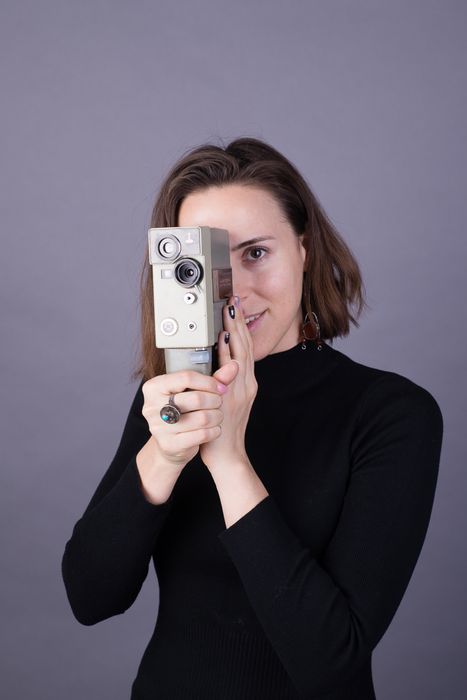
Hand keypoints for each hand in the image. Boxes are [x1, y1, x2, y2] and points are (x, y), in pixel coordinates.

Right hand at [141, 370, 223, 469]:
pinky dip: (214, 431)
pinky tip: (214, 428)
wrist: (171, 444)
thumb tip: (235, 365)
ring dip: (217, 416)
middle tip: (219, 402)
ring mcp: (159, 428)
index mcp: (153, 387)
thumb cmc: (182, 412)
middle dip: (215, 400)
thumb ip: (214, 378)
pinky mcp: (169, 445)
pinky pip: (202, 435)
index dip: (209, 382)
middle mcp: (151, 406)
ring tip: (218, 415)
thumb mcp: (191, 392)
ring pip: (202, 418)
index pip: (186, 377)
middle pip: (196, 398)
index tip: (221, 387)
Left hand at [199, 295, 257, 470]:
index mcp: (246, 382)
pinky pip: (230, 369)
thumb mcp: (229, 401)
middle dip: (238, 321)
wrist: (228, 455)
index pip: (245, 347)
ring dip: (234, 330)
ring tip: (229, 310)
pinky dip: (228, 352)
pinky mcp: (234, 396)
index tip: (235, 307)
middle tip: (233, 299)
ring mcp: (241, 389)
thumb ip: (226, 381)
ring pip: (240, 352)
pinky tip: (223, 339)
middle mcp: (247, 383)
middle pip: (245, 345)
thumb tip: (221, 364)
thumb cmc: (224, 429)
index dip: (241, 326)